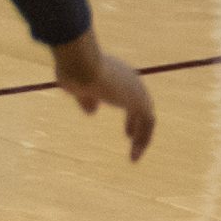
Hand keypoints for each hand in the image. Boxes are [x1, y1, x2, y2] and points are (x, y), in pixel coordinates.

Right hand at [53, 36, 154, 161]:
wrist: (81, 64)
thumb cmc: (72, 71)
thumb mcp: (75, 86)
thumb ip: (85, 98)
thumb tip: (92, 111)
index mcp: (114, 72)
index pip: (121, 90)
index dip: (117, 104)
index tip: (110, 117)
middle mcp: (130, 79)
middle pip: (138, 103)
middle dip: (134, 120)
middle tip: (128, 135)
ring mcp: (137, 89)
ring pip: (145, 116)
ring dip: (141, 135)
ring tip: (133, 154)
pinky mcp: (140, 101)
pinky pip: (147, 124)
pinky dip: (143, 140)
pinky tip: (132, 155)